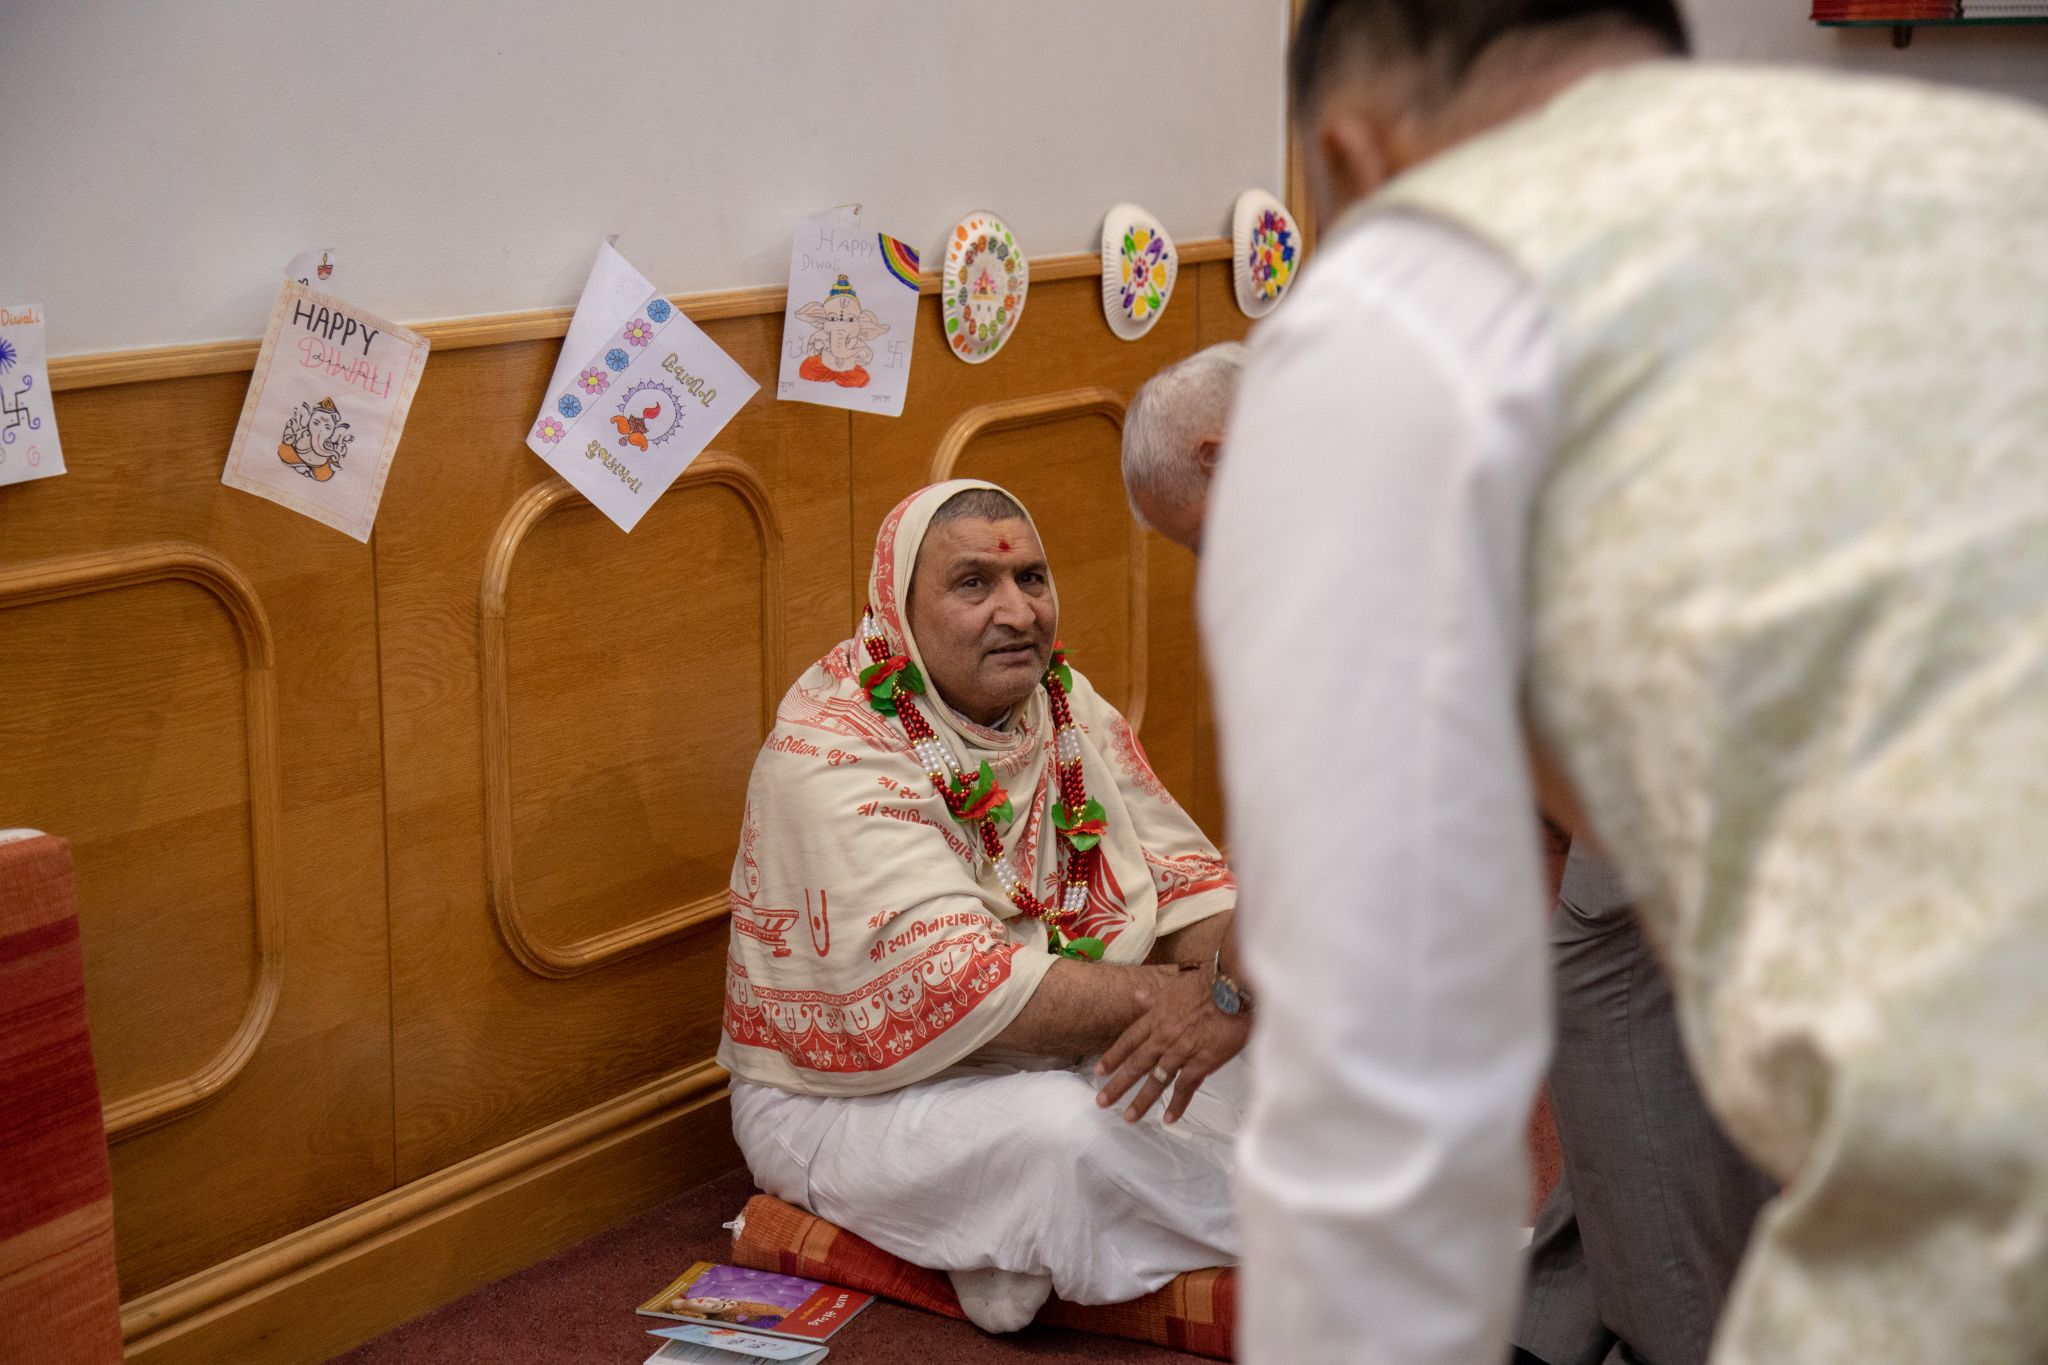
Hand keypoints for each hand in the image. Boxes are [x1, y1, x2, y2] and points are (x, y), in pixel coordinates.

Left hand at [1094, 963, 1249, 1123]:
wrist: (1233, 986)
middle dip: (1118, 1085)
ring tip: (1129, 1117)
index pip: (1129, 1040)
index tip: (1099, 1072)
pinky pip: (1186, 1086)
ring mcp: (1181, 1050)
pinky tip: (1169, 1118)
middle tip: (1102, 1102)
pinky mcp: (1202, 1061)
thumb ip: (1155, 996)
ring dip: (1142, 1100)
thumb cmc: (1208, 984)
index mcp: (1156, 1017)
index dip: (1113, 1057)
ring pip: (1157, 1080)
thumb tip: (1137, 996)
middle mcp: (1164, 1036)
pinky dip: (1177, 1104)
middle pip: (1137, 1064)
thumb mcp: (1175, 986)